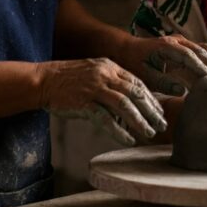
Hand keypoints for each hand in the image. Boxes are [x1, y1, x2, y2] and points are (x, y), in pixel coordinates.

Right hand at [39, 58, 166, 145]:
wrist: (44, 80)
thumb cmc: (69, 78)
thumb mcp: (94, 72)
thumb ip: (112, 82)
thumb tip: (131, 99)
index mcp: (110, 66)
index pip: (137, 82)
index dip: (151, 98)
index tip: (160, 111)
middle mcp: (105, 75)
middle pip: (135, 93)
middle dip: (151, 111)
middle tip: (162, 124)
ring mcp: (94, 88)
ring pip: (124, 106)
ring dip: (139, 122)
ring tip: (149, 133)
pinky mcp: (84, 103)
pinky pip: (106, 119)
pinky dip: (119, 131)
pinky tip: (128, 140)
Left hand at [126, 35, 206, 95]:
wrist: (126, 49)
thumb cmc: (134, 63)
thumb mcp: (144, 76)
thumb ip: (162, 83)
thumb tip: (183, 91)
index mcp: (166, 46)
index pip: (189, 56)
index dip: (203, 67)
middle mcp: (176, 40)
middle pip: (200, 51)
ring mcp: (181, 41)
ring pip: (204, 48)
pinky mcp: (184, 45)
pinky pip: (202, 49)